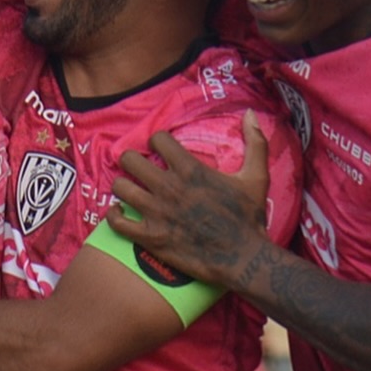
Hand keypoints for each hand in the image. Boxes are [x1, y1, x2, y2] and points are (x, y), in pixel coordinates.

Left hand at [107, 110, 271, 286]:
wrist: (242, 258)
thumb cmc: (249, 217)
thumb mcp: (256, 176)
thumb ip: (255, 142)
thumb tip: (250, 112)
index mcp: (190, 169)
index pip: (158, 139)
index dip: (157, 141)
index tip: (159, 149)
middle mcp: (168, 187)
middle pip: (130, 160)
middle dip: (132, 161)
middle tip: (138, 168)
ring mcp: (156, 213)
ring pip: (120, 187)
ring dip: (123, 186)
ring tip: (129, 189)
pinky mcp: (150, 237)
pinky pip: (117, 222)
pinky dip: (114, 215)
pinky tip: (118, 212)